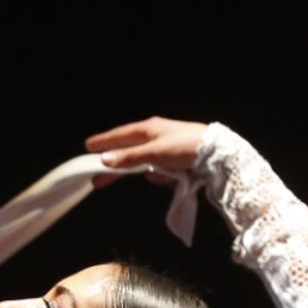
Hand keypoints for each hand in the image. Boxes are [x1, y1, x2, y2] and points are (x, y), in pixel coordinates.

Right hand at [84, 117, 207, 188]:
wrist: (220, 155)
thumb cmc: (186, 148)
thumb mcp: (154, 153)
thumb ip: (129, 157)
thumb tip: (104, 160)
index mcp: (149, 129)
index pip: (120, 135)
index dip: (103, 142)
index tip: (87, 147)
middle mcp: (156, 135)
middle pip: (128, 151)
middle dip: (115, 165)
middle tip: (97, 178)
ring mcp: (166, 148)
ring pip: (145, 163)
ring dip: (145, 172)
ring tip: (155, 177)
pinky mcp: (177, 160)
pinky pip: (160, 171)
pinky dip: (162, 176)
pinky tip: (173, 179)